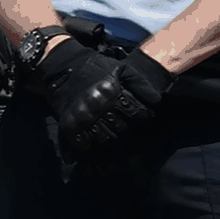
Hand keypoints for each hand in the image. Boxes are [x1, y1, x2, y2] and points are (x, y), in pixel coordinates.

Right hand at [44, 41, 170, 160]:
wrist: (64, 67)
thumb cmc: (97, 69)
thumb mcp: (122, 68)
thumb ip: (140, 83)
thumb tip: (156, 102)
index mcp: (109, 91)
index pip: (135, 113)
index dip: (143, 117)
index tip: (144, 118)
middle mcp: (95, 105)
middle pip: (121, 130)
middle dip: (129, 133)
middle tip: (130, 132)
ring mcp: (81, 116)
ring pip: (104, 140)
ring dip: (113, 144)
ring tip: (118, 142)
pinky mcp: (68, 125)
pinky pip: (84, 144)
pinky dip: (93, 150)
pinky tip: (100, 150)